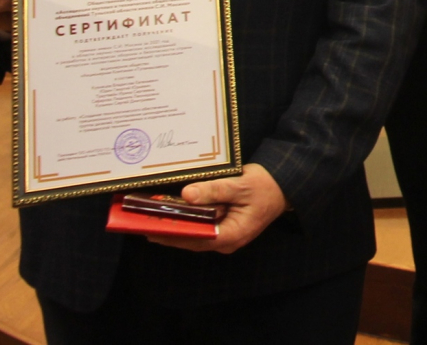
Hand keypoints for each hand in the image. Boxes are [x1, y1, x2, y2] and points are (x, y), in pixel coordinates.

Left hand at [150, 163, 286, 253]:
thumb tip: (187, 195)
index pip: (196, 238)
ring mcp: (225, 236)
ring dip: (175, 227)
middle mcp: (226, 241)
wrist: (284, 186)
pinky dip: (186, 221)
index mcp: (232, 234)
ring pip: (194, 235)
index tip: (151, 227)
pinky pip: (200, 227)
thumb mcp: (241, 185)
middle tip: (142, 223)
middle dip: (168, 232)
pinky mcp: (224, 227)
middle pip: (191, 239)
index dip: (173, 233)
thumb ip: (215, 191)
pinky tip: (173, 213)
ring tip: (151, 218)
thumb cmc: (266, 186)